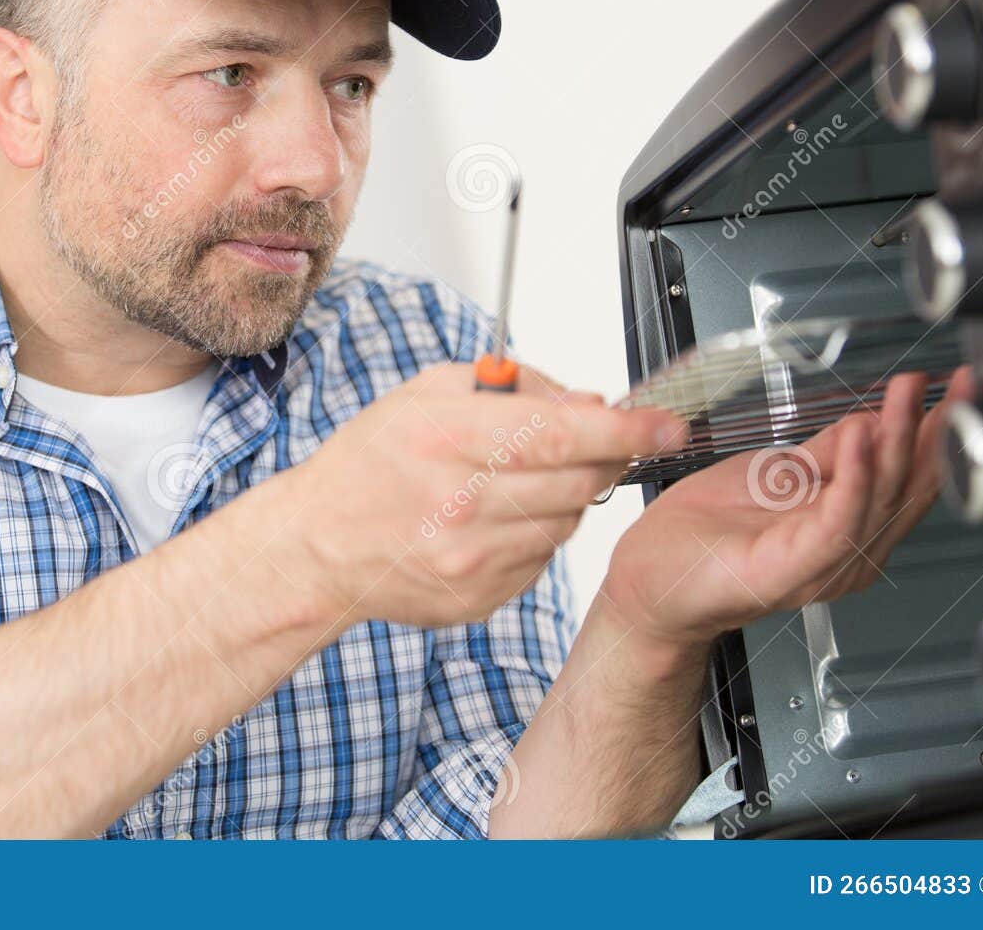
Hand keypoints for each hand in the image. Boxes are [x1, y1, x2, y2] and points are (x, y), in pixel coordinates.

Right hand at [277, 361, 685, 627]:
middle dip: (607, 457)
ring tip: (524, 479)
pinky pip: (543, 557)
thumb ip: (514, 387)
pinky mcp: (480, 596)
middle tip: (602, 443)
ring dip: (568, 494)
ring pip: (568, 520)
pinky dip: (537, 532)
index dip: (625, 430)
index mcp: (444, 438)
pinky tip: (498, 518)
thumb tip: (590, 403)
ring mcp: (471, 558)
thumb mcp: (426, 394)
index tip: (664, 424)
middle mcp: (460, 501)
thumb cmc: (370, 463)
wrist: (317, 546)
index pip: (560, 433)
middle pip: (578, 479)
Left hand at [598, 367, 972, 650]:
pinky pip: (836, 520)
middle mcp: (846, 553)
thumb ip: (828, 453)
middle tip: (953, 384)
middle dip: (930, 430)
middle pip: (903, 487)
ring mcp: (823, 566)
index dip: (937, 433)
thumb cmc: (702, 539)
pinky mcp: (793, 569)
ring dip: (896, 440)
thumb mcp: (776, 475)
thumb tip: (873, 420)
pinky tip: (862, 436)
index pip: (905, 477)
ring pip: (877, 498)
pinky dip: (853, 475)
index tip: (960, 389)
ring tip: (907, 395)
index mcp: (847, 530)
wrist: (650, 580)